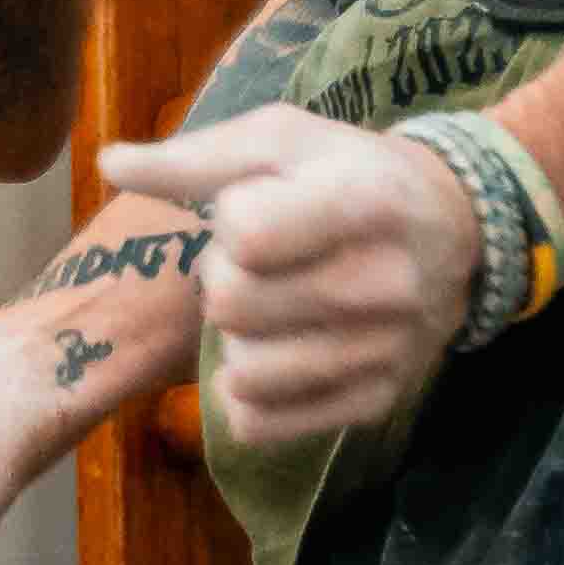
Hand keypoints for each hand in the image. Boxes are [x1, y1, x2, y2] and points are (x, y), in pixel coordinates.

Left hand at [100, 104, 480, 444]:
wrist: (456, 227)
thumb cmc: (348, 170)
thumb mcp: (281, 139)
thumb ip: (193, 157)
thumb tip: (107, 164)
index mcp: (359, 202)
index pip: (246, 234)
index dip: (227, 221)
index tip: (248, 210)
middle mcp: (383, 284)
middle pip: (232, 305)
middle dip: (223, 278)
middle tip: (254, 262)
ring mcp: (385, 353)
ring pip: (243, 374)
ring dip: (234, 338)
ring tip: (265, 307)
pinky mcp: (375, 403)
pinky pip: (262, 424)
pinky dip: (246, 393)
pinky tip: (271, 352)